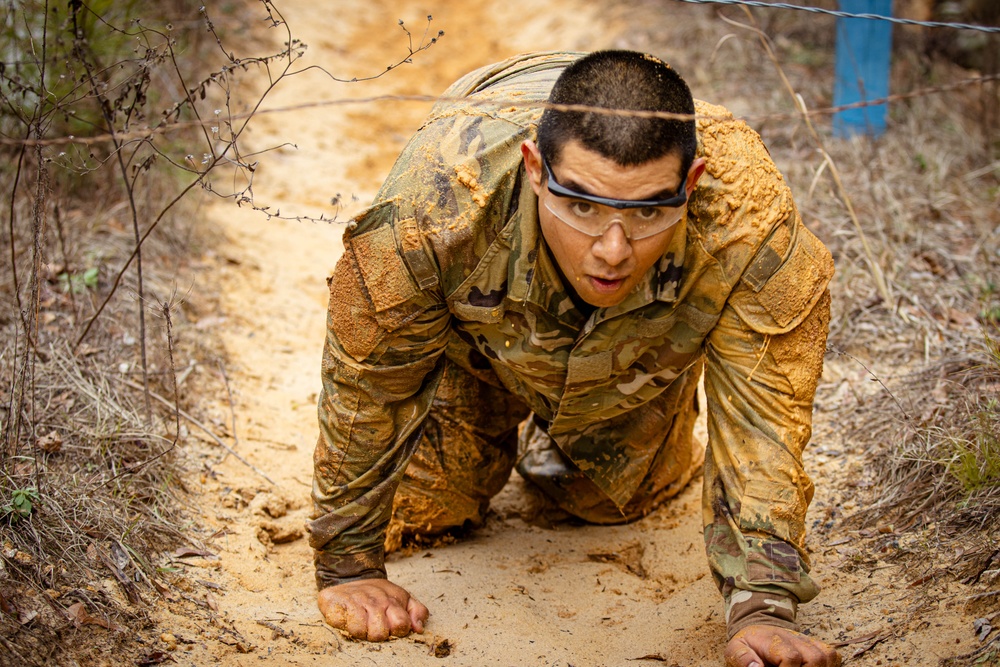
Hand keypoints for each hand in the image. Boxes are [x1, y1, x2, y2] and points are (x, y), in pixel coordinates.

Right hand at [317, 579, 428, 640]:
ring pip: (367, 632)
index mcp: (394, 598)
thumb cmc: (376, 595)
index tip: (391, 628)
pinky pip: (350, 627)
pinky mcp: (340, 604)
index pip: (403, 624)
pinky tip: (349, 619)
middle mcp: (377, 599)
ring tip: (362, 623)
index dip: (397, 631)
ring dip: (364, 632)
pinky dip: (349, 628)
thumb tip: (419, 628)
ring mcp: (359, 601)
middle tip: (374, 626)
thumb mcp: (400, 599)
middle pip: (383, 632)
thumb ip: (416, 611)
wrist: (348, 578)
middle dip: (380, 634)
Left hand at [725, 625, 840, 666]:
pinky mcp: (816, 646)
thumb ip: (742, 658)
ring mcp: (807, 642)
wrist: (758, 627)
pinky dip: (828, 665)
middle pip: (815, 658)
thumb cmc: (748, 644)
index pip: (791, 657)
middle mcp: (795, 639)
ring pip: (826, 656)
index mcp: (774, 641)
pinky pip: (832, 655)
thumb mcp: (735, 649)